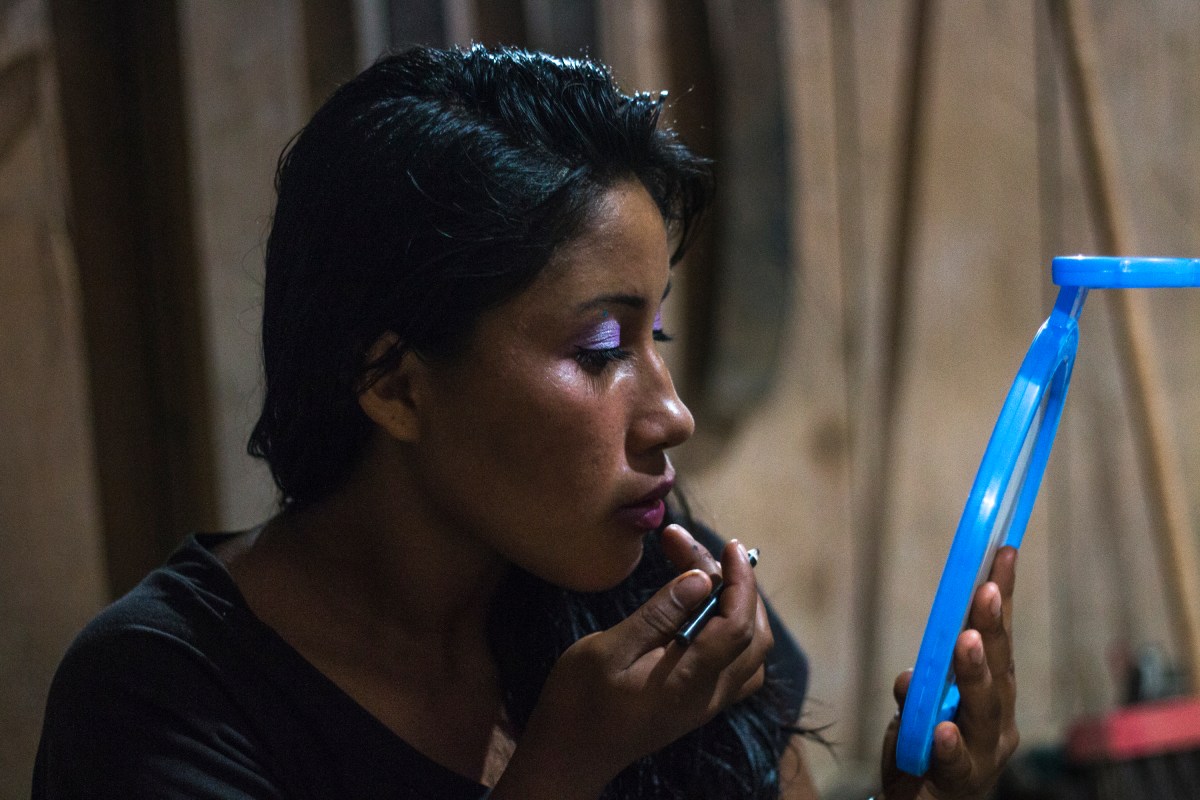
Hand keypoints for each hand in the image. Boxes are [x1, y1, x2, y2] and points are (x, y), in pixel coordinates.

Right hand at [492, 524, 772, 799]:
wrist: (569, 756)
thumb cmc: (578, 701)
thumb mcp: (607, 651)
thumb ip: (658, 615)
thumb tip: (701, 580)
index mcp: (689, 681)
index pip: (738, 624)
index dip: (740, 580)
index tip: (729, 545)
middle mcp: (710, 695)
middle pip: (753, 634)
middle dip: (734, 584)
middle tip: (689, 550)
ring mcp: (708, 703)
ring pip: (752, 651)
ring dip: (739, 606)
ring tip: (703, 572)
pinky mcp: (700, 704)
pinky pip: (738, 665)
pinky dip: (733, 629)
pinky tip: (702, 609)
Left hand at [880, 546, 1019, 799]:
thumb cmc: (929, 751)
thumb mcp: (922, 707)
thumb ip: (923, 686)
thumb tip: (910, 676)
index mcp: (993, 695)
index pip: (998, 639)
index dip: (1002, 598)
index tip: (1003, 551)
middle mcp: (996, 722)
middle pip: (998, 669)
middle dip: (993, 628)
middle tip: (986, 589)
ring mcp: (981, 754)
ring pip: (982, 710)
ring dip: (974, 673)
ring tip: (966, 641)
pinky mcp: (955, 780)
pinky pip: (951, 760)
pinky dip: (948, 744)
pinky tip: (943, 729)